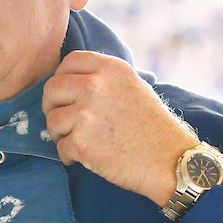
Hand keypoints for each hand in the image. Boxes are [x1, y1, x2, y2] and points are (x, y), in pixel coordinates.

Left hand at [42, 51, 198, 206]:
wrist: (170, 161)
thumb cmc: (153, 127)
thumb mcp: (133, 86)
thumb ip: (104, 78)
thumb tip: (71, 80)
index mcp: (111, 69)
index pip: (70, 61)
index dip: (62, 77)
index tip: (64, 94)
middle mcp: (96, 86)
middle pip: (52, 88)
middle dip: (52, 106)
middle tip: (62, 121)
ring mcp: (87, 114)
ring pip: (52, 120)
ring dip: (60, 134)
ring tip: (78, 142)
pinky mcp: (82, 142)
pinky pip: (60, 147)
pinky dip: (69, 155)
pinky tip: (84, 158)